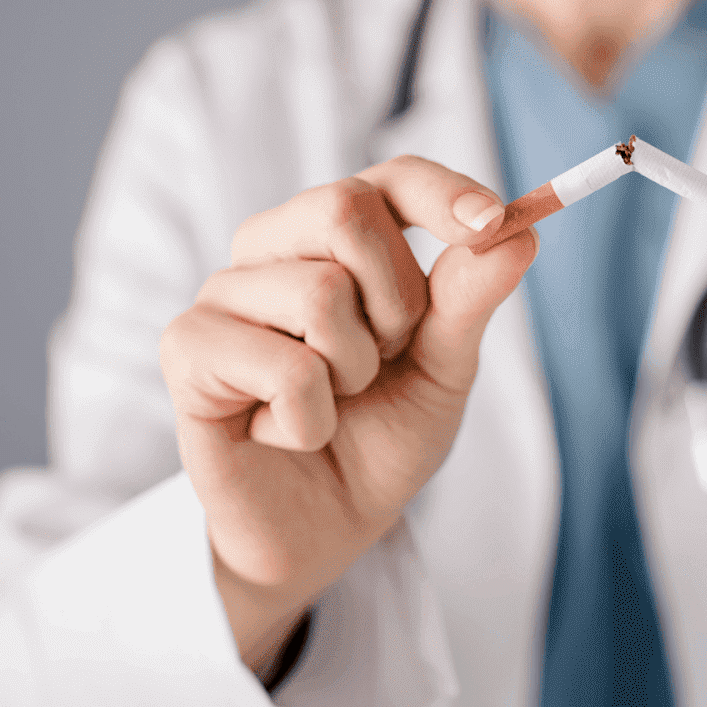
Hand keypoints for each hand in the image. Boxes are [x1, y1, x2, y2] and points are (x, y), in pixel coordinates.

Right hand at [159, 156, 536, 670]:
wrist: (324, 528)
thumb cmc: (380, 433)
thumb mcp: (443, 367)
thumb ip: (469, 300)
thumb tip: (519, 234)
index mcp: (335, 235)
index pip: (392, 178)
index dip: (444, 194)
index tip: (494, 224)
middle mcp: (272, 246)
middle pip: (346, 208)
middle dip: (396, 301)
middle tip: (384, 360)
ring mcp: (223, 293)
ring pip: (320, 292)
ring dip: (353, 371)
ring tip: (332, 402)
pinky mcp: (188, 349)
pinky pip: (286, 367)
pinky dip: (311, 419)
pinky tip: (288, 433)